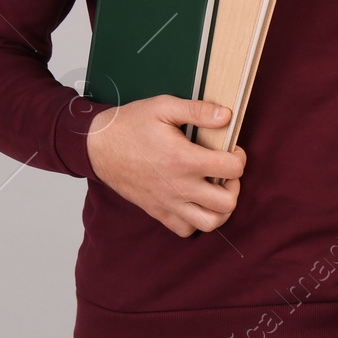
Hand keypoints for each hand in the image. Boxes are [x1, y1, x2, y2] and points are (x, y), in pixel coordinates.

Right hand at [85, 95, 246, 236]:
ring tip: (216, 189)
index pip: (232, 169)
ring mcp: (168, 203)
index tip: (231, 150)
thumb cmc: (131, 125)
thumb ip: (198, 111)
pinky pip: (186, 230)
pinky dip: (197, 220)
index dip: (239, 157)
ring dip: (221, 208)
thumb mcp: (164, 107)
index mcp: (183, 159)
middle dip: (235, 185)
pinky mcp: (158, 212)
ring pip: (210, 223)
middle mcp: (179, 187)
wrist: (98, 146)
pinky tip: (195, 200)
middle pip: (227, 202)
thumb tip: (226, 116)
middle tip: (226, 171)